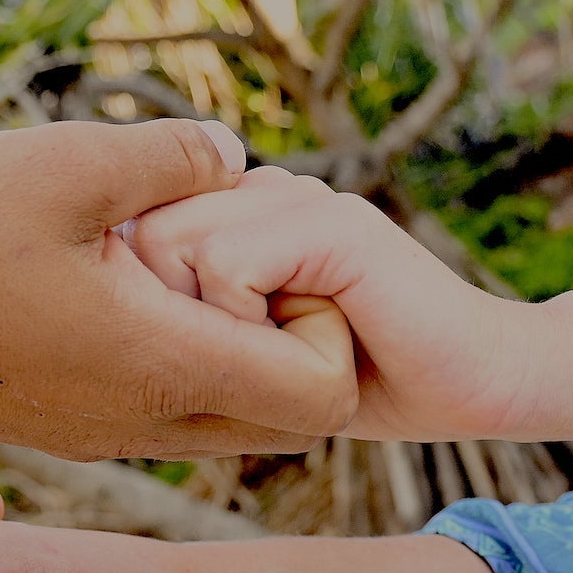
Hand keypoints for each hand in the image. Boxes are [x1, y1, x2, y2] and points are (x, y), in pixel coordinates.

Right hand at [0, 119, 356, 459]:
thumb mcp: (65, 164)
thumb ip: (172, 155)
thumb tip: (232, 155)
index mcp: (166, 366)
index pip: (324, 398)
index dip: (331, 326)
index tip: (275, 255)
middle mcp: (150, 423)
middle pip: (290, 419)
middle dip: (297, 338)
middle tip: (245, 254)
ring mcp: (109, 435)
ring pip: (228, 417)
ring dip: (236, 346)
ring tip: (177, 259)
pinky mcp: (73, 426)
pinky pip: (169, 410)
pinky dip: (181, 356)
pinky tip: (121, 278)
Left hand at [124, 165, 532, 441]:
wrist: (474, 383)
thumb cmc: (367, 380)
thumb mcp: (254, 354)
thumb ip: (193, 321)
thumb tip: (99, 327)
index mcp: (239, 210)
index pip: (129, 230)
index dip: (136, 300)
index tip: (193, 351)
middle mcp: (261, 189)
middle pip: (135, 233)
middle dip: (160, 309)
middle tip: (235, 354)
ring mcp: (298, 198)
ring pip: (169, 242)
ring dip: (204, 321)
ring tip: (271, 348)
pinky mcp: (330, 224)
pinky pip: (225, 265)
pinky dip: (241, 323)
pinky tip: (298, 343)